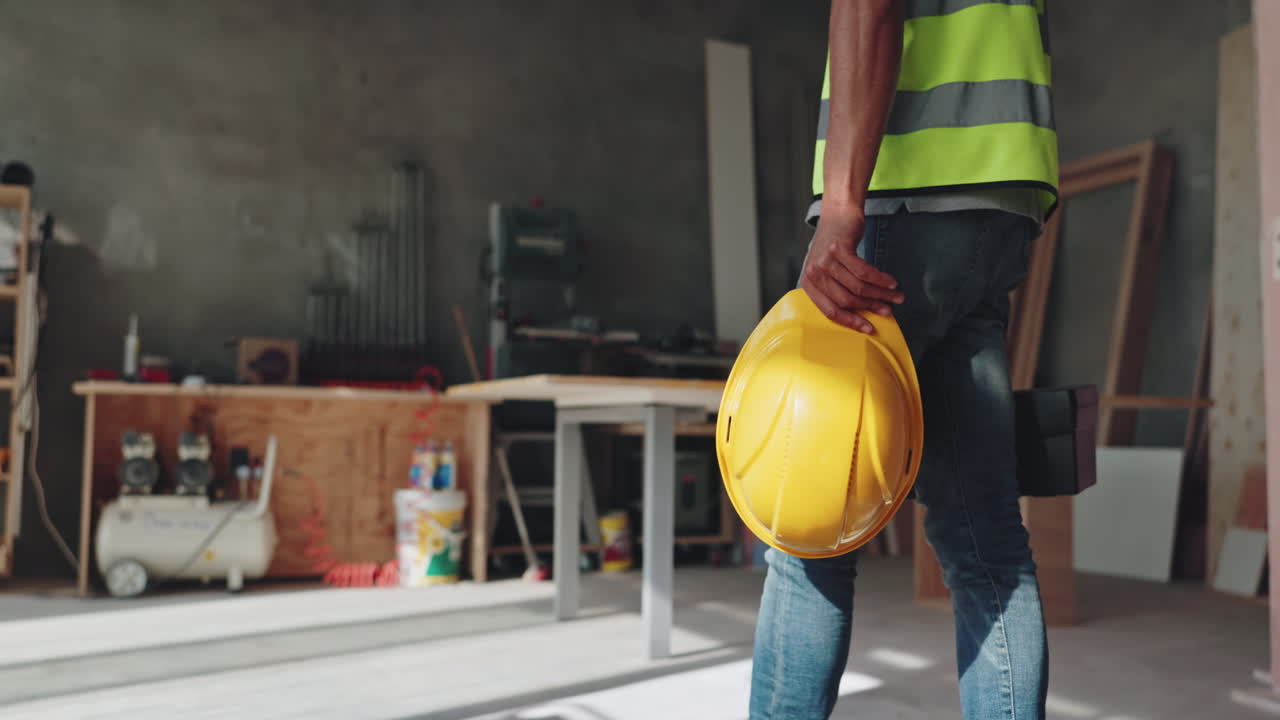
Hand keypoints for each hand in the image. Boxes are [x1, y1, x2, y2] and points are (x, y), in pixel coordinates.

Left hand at [800, 211, 903, 332]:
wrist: (838, 213)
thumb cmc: (836, 244)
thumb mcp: (828, 270)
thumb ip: (837, 290)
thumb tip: (862, 312)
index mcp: (809, 284)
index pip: (829, 311)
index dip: (851, 322)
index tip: (869, 328)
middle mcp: (814, 273)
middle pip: (846, 300)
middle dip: (871, 307)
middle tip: (889, 310)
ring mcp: (826, 261)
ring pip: (858, 287)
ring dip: (881, 293)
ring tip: (896, 296)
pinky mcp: (840, 250)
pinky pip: (864, 272)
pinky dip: (880, 279)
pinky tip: (891, 282)